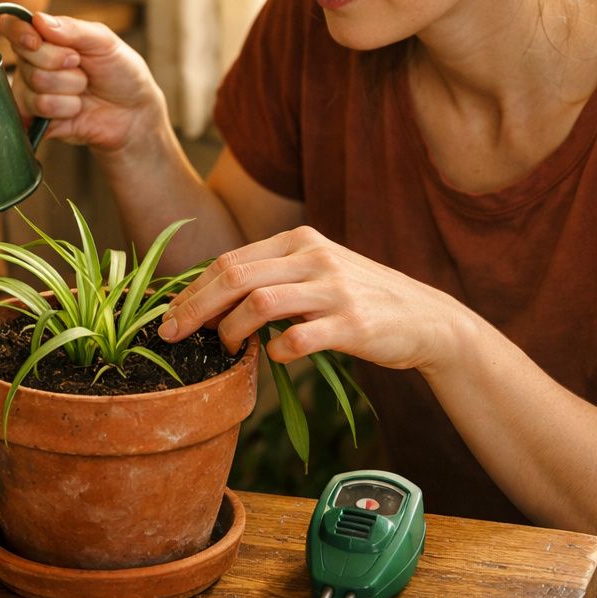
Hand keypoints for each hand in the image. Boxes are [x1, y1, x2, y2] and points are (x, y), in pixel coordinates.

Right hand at [1, 12, 167, 155]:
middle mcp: (32, 63)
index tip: (37, 41)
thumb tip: (38, 19)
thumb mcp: (105, 42)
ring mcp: (32, 91)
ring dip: (70, 88)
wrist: (132, 113)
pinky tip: (76, 109)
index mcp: (45, 37)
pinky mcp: (35, 118)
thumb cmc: (121, 72)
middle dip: (61, 62)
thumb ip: (72, 28)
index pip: (12, 27)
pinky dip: (66, 108)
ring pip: (36, 83)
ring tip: (83, 90)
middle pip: (26, 57)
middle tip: (81, 67)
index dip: (19, 33)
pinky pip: (39, 109)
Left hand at [157, 226, 472, 370]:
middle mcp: (314, 257)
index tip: (170, 316)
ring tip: (227, 348)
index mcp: (299, 240)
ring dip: (231, 330)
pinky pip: (297, 338)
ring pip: (258, 303)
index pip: (229, 260)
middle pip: (234, 276)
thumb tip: (212, 299)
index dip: (193, 290)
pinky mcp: (352, 323)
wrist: (426, 318)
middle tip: (173, 335)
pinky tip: (275, 356)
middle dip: (195, 308)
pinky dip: (277, 351)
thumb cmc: (360, 299)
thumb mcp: (317, 271)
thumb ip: (273, 275)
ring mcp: (333, 289)